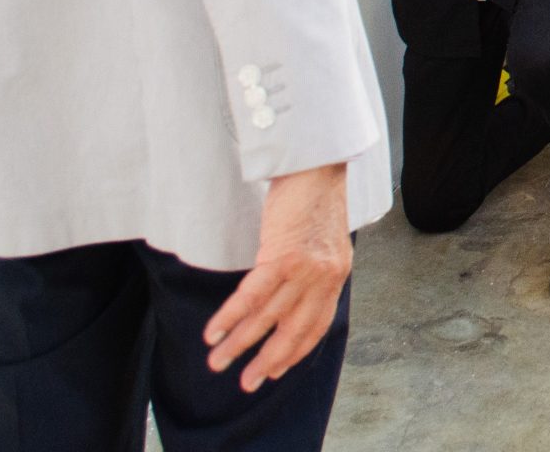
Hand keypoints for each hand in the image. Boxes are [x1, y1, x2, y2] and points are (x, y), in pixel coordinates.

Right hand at [203, 163, 350, 392]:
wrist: (316, 166)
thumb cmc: (314, 199)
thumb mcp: (323, 242)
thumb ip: (313, 270)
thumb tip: (292, 294)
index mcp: (336, 277)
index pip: (315, 327)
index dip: (293, 352)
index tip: (274, 371)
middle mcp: (324, 279)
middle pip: (293, 332)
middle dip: (267, 362)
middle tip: (247, 383)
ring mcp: (304, 270)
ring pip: (267, 318)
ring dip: (239, 344)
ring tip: (217, 362)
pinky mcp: (282, 256)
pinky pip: (251, 297)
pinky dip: (230, 317)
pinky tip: (213, 332)